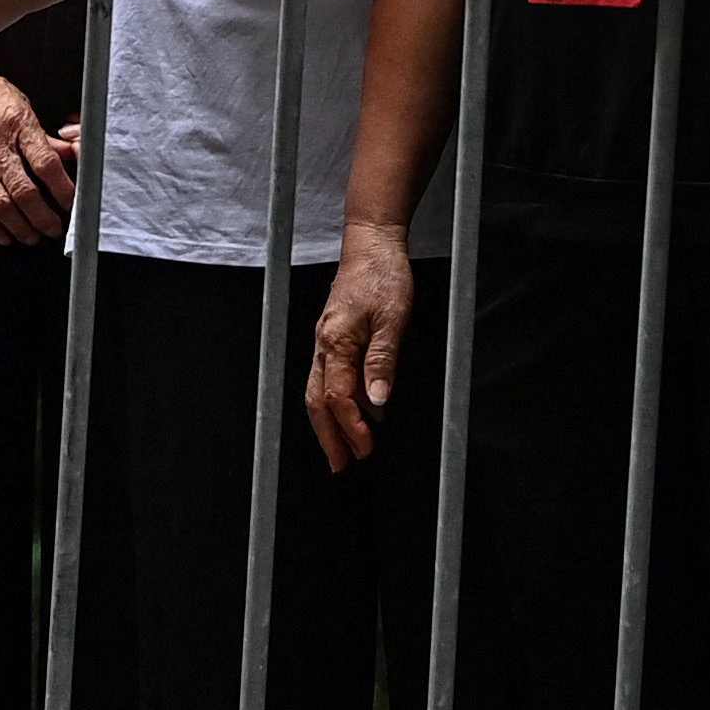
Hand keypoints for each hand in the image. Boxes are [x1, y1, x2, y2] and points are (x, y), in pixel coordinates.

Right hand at [0, 68, 75, 246]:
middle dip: (42, 217)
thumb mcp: (24, 108)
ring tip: (33, 236)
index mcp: (18, 124)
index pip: (45, 163)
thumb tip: (72, 155)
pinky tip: (6, 233)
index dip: (62, 189)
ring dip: (20, 226)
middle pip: (23, 191)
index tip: (70, 204)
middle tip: (53, 228)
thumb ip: (45, 138)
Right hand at [305, 219, 412, 471]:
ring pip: (316, 391)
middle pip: (317, 401)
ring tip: (339, 449)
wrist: (372, 243)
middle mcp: (324, 344)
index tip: (367, 449)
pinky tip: (347, 411)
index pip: (339, 397)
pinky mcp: (331, 336)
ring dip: (326, 424)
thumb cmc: (383, 275)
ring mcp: (324, 340)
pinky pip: (324, 377)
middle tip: (341, 465)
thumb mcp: (393, 318)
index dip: (352, 427)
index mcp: (337, 341)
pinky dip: (331, 401)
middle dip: (328, 437)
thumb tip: (378, 402)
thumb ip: (383, 361)